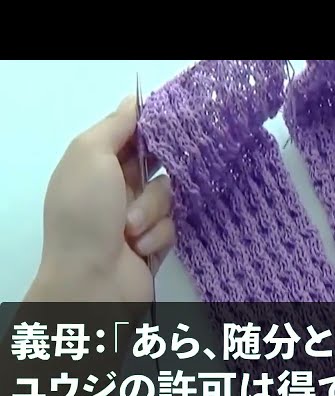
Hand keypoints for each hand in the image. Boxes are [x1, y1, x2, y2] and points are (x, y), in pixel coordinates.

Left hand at [27, 96, 174, 302]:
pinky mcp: (155, 240)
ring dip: (151, 211)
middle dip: (154, 172)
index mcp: (96, 164)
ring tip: (130, 230)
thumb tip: (134, 100)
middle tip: (156, 174)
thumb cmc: (85, 213)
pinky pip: (172, 225)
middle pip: (155, 163)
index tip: (172, 126)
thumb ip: (115, 125)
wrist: (92, 280)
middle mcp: (117, 187)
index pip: (130, 135)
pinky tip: (139, 248)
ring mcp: (137, 215)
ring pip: (168, 195)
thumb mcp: (89, 156)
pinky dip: (157, 235)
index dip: (150, 128)